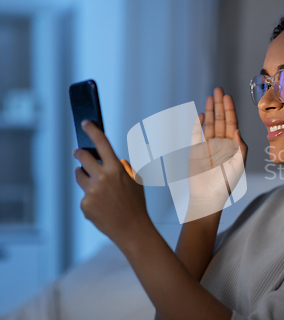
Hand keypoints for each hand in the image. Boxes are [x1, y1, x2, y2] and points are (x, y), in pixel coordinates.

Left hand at [73, 121, 151, 245]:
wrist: (132, 229)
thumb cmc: (136, 204)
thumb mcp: (136, 181)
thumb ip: (123, 167)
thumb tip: (111, 159)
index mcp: (116, 169)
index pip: (102, 143)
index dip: (92, 130)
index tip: (86, 123)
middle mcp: (102, 178)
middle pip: (82, 158)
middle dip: (79, 153)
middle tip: (78, 152)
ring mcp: (91, 191)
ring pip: (80, 176)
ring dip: (84, 176)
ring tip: (96, 185)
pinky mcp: (85, 204)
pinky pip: (84, 195)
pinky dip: (90, 197)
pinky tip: (101, 205)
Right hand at [184, 87, 246, 220]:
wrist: (208, 197)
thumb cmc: (226, 183)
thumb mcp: (238, 165)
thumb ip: (239, 148)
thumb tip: (237, 130)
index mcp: (231, 146)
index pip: (231, 123)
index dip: (230, 110)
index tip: (228, 97)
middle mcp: (220, 143)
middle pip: (220, 120)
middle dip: (219, 105)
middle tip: (218, 89)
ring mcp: (207, 146)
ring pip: (209, 124)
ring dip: (210, 110)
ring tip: (210, 96)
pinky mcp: (196, 151)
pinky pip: (196, 135)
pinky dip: (198, 124)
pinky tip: (202, 114)